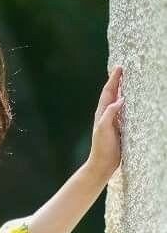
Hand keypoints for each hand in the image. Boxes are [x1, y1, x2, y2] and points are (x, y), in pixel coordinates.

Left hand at [87, 65, 124, 183]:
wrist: (102, 165)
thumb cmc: (102, 148)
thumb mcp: (104, 129)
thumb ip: (110, 113)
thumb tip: (121, 99)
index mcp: (102, 113)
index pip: (108, 92)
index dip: (113, 79)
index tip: (120, 68)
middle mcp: (106, 115)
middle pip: (112, 94)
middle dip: (117, 81)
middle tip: (124, 69)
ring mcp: (113, 122)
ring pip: (118, 102)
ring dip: (122, 91)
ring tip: (128, 81)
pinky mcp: (119, 129)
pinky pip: (123, 112)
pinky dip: (127, 104)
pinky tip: (131, 102)